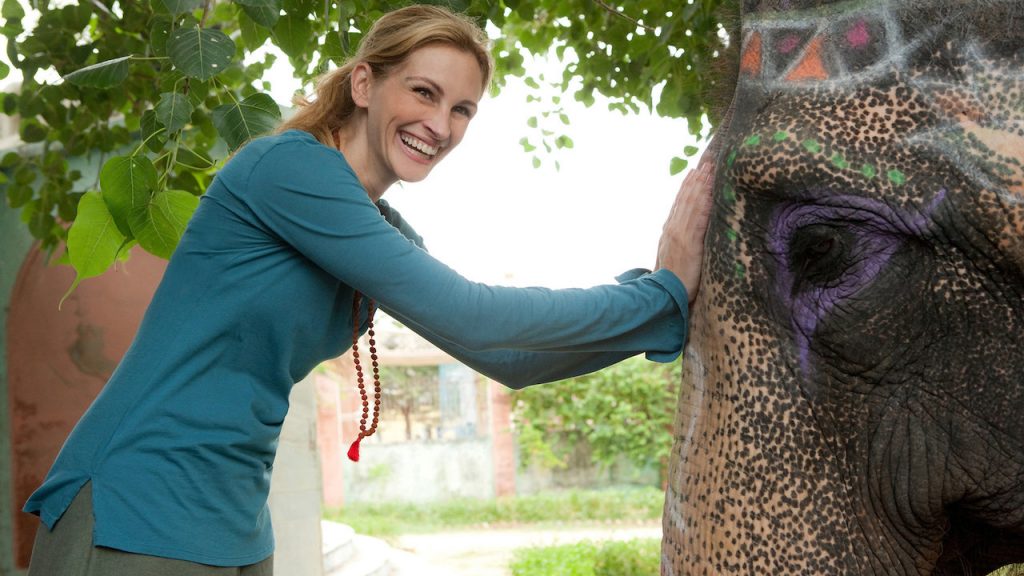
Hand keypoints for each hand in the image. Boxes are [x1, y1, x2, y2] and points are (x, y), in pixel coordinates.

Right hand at [656, 149, 715, 303]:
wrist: (661, 294)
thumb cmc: (669, 281)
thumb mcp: (671, 257)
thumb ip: (677, 243)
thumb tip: (685, 236)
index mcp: (669, 231)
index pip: (679, 204)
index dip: (687, 187)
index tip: (695, 172)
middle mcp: (673, 229)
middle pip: (686, 199)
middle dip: (697, 180)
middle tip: (707, 163)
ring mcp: (679, 234)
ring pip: (692, 204)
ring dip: (702, 186)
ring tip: (710, 171)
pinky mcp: (688, 243)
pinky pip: (698, 218)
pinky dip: (704, 203)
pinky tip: (711, 192)